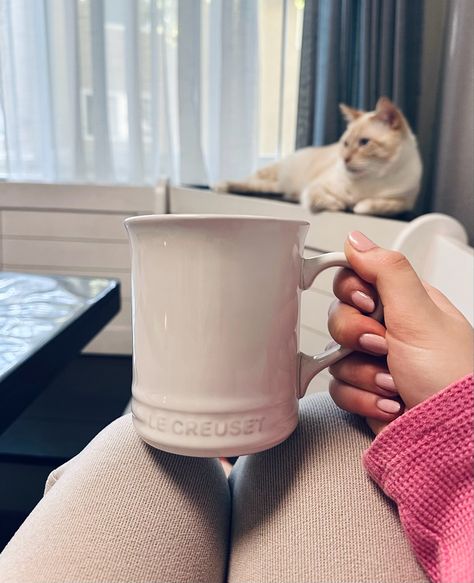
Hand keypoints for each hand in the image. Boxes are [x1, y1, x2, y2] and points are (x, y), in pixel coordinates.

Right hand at [327, 231, 473, 433]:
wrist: (453, 440)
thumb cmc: (452, 379)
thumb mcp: (421, 315)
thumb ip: (387, 270)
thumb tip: (357, 240)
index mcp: (406, 303)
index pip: (356, 279)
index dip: (352, 291)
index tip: (366, 304)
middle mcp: (390, 330)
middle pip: (340, 317)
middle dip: (358, 338)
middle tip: (384, 347)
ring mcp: (375, 362)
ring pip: (336, 355)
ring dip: (364, 374)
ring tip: (395, 383)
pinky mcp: (365, 390)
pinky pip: (338, 386)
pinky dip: (362, 398)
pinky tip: (390, 403)